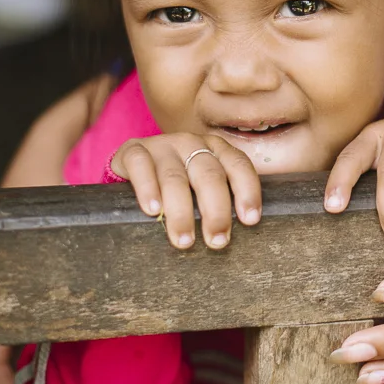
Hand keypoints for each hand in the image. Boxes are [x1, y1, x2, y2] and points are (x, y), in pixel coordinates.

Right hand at [111, 132, 261, 249]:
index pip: (238, 165)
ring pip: (175, 177)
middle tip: (217, 241)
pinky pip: (141, 165)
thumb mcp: (202, 186)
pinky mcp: (133, 150)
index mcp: (216, 149)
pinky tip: (153, 210)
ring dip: (181, 212)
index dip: (247, 191)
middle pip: (209, 175)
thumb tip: (241, 234)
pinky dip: (147, 188)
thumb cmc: (179, 184)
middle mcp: (192, 143)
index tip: (250, 220)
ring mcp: (163, 145)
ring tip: (184, 240)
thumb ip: (221, 200)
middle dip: (216, 211)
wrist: (134, 166)